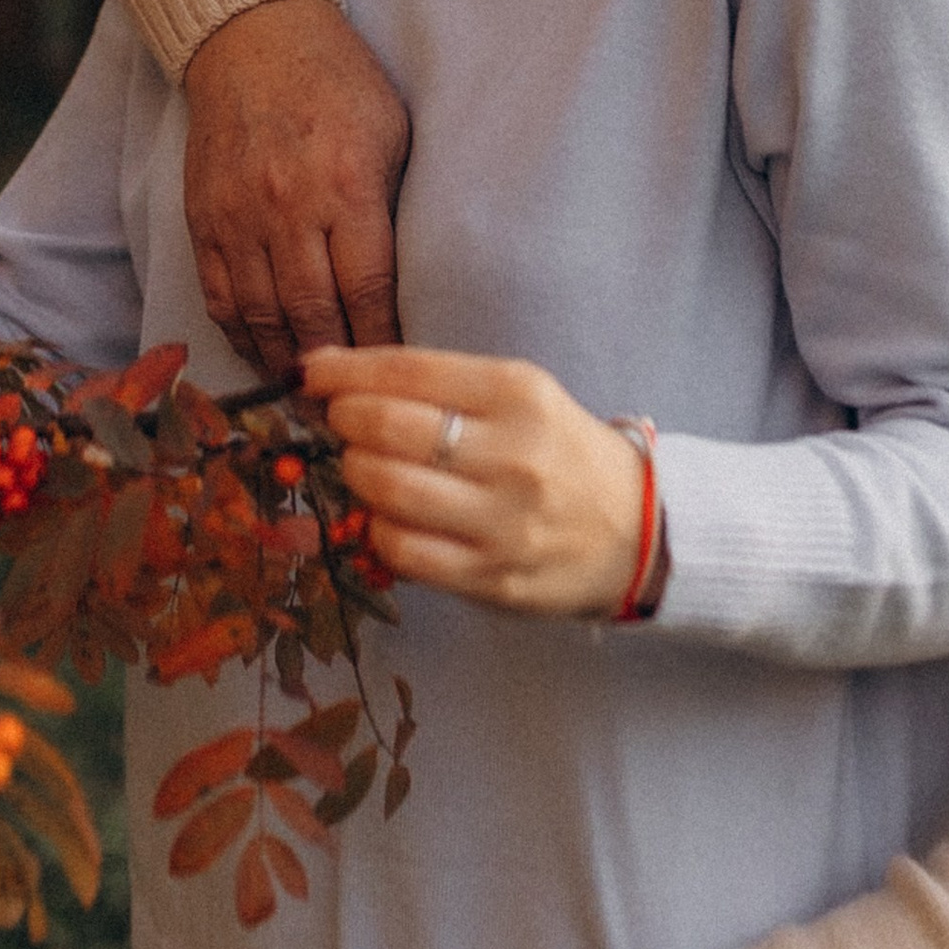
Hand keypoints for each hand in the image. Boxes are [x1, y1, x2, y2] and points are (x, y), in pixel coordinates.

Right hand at [182, 0, 408, 377]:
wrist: (254, 38)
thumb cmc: (339, 82)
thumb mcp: (393, 132)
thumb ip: (395, 206)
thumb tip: (407, 285)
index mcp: (347, 187)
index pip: (367, 291)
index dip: (381, 345)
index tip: (395, 376)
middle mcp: (289, 208)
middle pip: (312, 316)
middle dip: (336, 370)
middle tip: (354, 409)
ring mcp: (239, 216)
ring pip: (261, 317)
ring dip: (286, 364)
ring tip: (310, 396)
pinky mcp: (203, 218)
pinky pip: (220, 297)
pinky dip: (242, 336)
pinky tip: (264, 356)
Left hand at [300, 345, 647, 616]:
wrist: (638, 530)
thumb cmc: (561, 453)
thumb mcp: (519, 398)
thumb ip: (438, 385)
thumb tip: (335, 370)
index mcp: (518, 393)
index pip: (408, 370)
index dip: (344, 371)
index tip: (310, 373)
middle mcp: (512, 453)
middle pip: (388, 428)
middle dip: (345, 421)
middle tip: (342, 423)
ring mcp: (503, 521)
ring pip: (388, 490)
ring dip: (356, 473)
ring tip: (363, 466)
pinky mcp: (494, 577)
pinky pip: (404, 551)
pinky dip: (377, 529)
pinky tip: (386, 517)